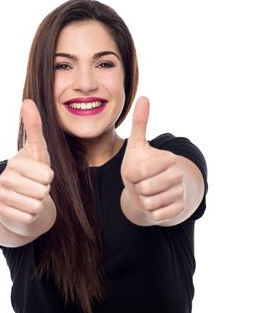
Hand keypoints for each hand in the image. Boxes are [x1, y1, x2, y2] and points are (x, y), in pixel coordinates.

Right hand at [0, 99, 54, 235]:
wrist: (15, 195)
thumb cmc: (30, 170)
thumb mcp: (36, 149)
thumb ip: (34, 127)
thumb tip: (27, 100)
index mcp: (14, 163)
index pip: (46, 176)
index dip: (48, 177)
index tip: (39, 173)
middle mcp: (4, 179)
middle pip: (42, 191)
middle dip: (43, 190)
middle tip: (35, 186)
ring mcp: (2, 196)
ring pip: (36, 205)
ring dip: (38, 202)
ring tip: (30, 195)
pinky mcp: (3, 213)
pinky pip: (30, 217)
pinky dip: (31, 214)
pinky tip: (24, 206)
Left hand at [121, 97, 185, 224]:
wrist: (149, 190)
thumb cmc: (139, 166)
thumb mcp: (136, 146)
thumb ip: (140, 123)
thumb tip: (144, 97)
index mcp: (168, 158)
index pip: (138, 173)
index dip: (131, 175)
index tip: (136, 171)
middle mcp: (178, 175)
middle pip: (145, 189)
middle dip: (136, 188)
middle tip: (140, 183)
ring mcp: (181, 193)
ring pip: (150, 203)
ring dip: (143, 200)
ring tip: (146, 193)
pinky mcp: (180, 209)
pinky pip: (158, 215)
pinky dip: (151, 212)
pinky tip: (154, 203)